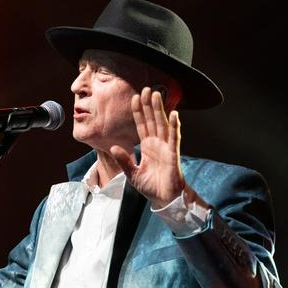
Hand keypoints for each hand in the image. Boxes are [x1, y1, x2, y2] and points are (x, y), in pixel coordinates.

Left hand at [110, 87, 208, 210]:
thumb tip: (113, 147)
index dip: (138, 112)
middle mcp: (157, 144)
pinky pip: (174, 138)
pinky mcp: (173, 154)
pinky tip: (173, 114)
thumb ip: (124, 160)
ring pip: (162, 124)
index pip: (141, 125)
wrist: (165, 199)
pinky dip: (174, 126)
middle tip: (146, 89)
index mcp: (147, 147)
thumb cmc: (151, 186)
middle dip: (149, 105)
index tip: (135, 98)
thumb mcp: (132, 173)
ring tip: (156, 95)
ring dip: (160, 110)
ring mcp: (166, 147)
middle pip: (152, 120)